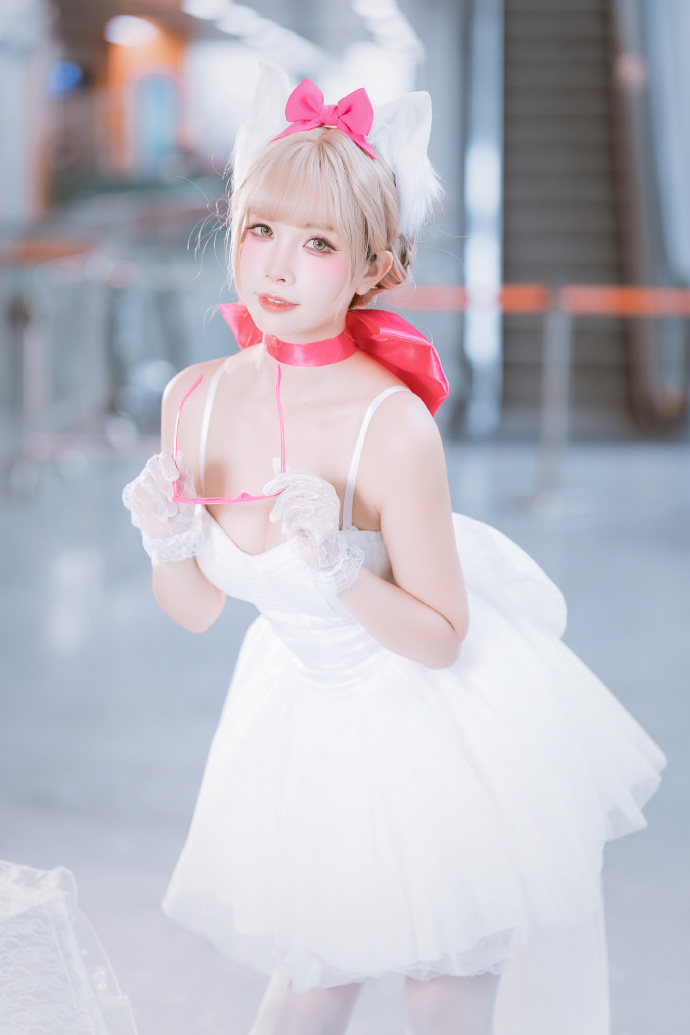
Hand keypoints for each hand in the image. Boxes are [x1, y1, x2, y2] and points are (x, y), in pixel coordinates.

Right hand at [122, 450, 200, 564]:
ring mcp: (140, 480)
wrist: (174, 525)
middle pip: (151, 465)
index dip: (168, 464)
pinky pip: (134, 495)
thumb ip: (185, 474)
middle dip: (163, 484)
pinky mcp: (131, 493)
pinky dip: (148, 506)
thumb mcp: (190, 491)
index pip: (165, 455)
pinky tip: (160, 515)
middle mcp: (153, 469)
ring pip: (143, 482)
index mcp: (170, 464)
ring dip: (158, 500)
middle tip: (174, 500)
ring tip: (171, 512)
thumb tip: (180, 456)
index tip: (174, 478)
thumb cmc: (184, 505)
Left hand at [263, 467, 362, 592]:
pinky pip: (298, 521)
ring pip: (295, 506)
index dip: (279, 481)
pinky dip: (293, 529)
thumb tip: (276, 460)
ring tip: (292, 528)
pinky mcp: (325, 527)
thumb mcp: (296, 502)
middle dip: (280, 504)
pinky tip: (300, 535)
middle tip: (274, 518)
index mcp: (324, 488)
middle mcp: (330, 497)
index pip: (299, 476)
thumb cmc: (308, 527)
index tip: (266, 490)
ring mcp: (330, 512)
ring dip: (287, 520)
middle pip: (296, 489)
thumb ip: (288, 482)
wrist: (321, 554)